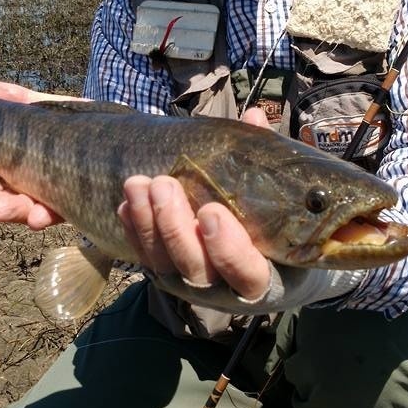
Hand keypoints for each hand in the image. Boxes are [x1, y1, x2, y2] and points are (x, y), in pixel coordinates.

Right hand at [0, 80, 70, 228]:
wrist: (117, 133)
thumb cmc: (74, 123)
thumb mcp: (46, 110)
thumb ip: (19, 102)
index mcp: (14, 167)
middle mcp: (29, 188)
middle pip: (0, 201)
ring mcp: (51, 198)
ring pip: (25, 212)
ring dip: (11, 212)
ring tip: (0, 210)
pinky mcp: (78, 204)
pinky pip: (59, 215)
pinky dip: (45, 216)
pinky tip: (39, 216)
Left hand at [118, 108, 272, 301]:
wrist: (270, 268)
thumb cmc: (278, 230)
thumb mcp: (281, 203)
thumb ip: (266, 163)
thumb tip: (254, 117)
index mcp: (262, 276)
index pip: (246, 272)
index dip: (228, 248)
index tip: (211, 212)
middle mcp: (225, 289)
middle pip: (195, 267)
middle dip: (174, 227)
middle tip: (163, 185)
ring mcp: (193, 284)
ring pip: (164, 264)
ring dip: (148, 224)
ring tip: (137, 184)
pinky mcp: (169, 276)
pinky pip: (147, 258)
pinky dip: (135, 230)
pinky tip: (126, 203)